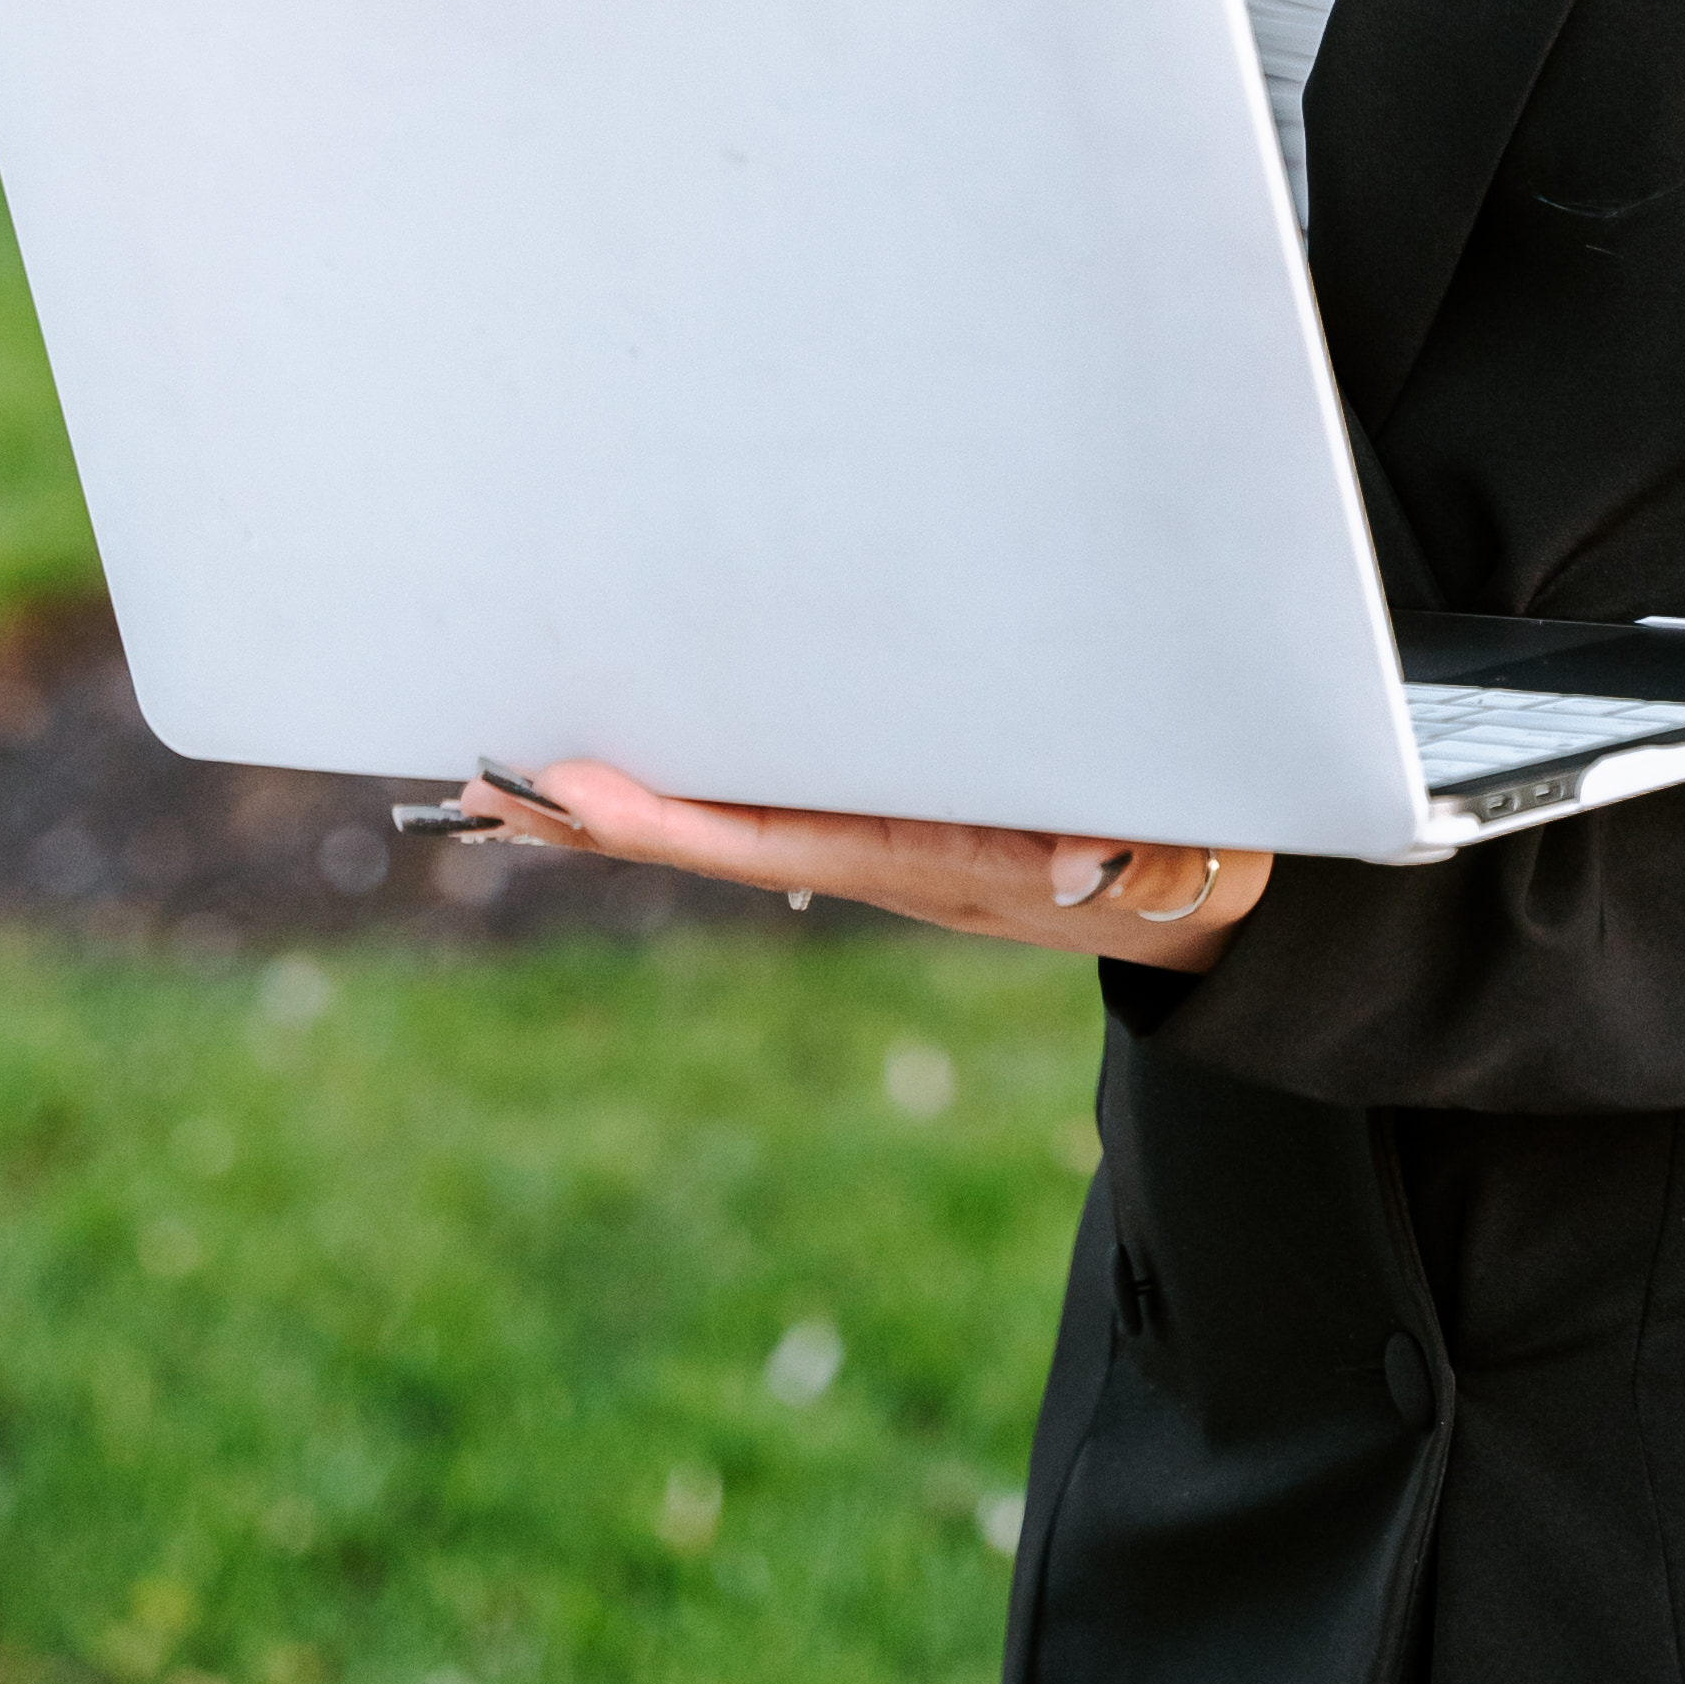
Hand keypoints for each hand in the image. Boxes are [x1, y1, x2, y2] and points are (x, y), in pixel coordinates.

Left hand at [456, 763, 1266, 970]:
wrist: (1211, 905)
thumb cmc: (1197, 859)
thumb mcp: (1188, 857)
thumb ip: (1144, 862)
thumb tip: (1086, 867)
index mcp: (930, 863)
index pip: (772, 842)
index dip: (668, 820)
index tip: (571, 792)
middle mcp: (882, 865)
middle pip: (712, 842)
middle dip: (597, 819)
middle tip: (473, 783)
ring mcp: (882, 853)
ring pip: (726, 828)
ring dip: (620, 809)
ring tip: (509, 778)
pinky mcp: (896, 831)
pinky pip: (766, 813)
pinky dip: (685, 796)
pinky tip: (628, 779)